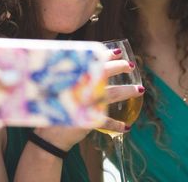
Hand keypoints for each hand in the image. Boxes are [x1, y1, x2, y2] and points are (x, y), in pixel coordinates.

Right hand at [29, 49, 143, 149]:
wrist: (47, 136)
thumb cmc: (53, 110)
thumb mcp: (60, 91)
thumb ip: (75, 80)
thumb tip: (91, 67)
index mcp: (73, 80)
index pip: (91, 62)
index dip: (105, 55)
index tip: (117, 51)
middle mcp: (79, 89)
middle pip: (103, 73)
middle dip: (118, 67)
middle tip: (130, 65)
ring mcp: (84, 104)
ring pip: (111, 94)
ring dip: (127, 91)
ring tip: (140, 90)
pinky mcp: (87, 121)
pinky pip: (106, 122)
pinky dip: (116, 125)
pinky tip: (126, 126)